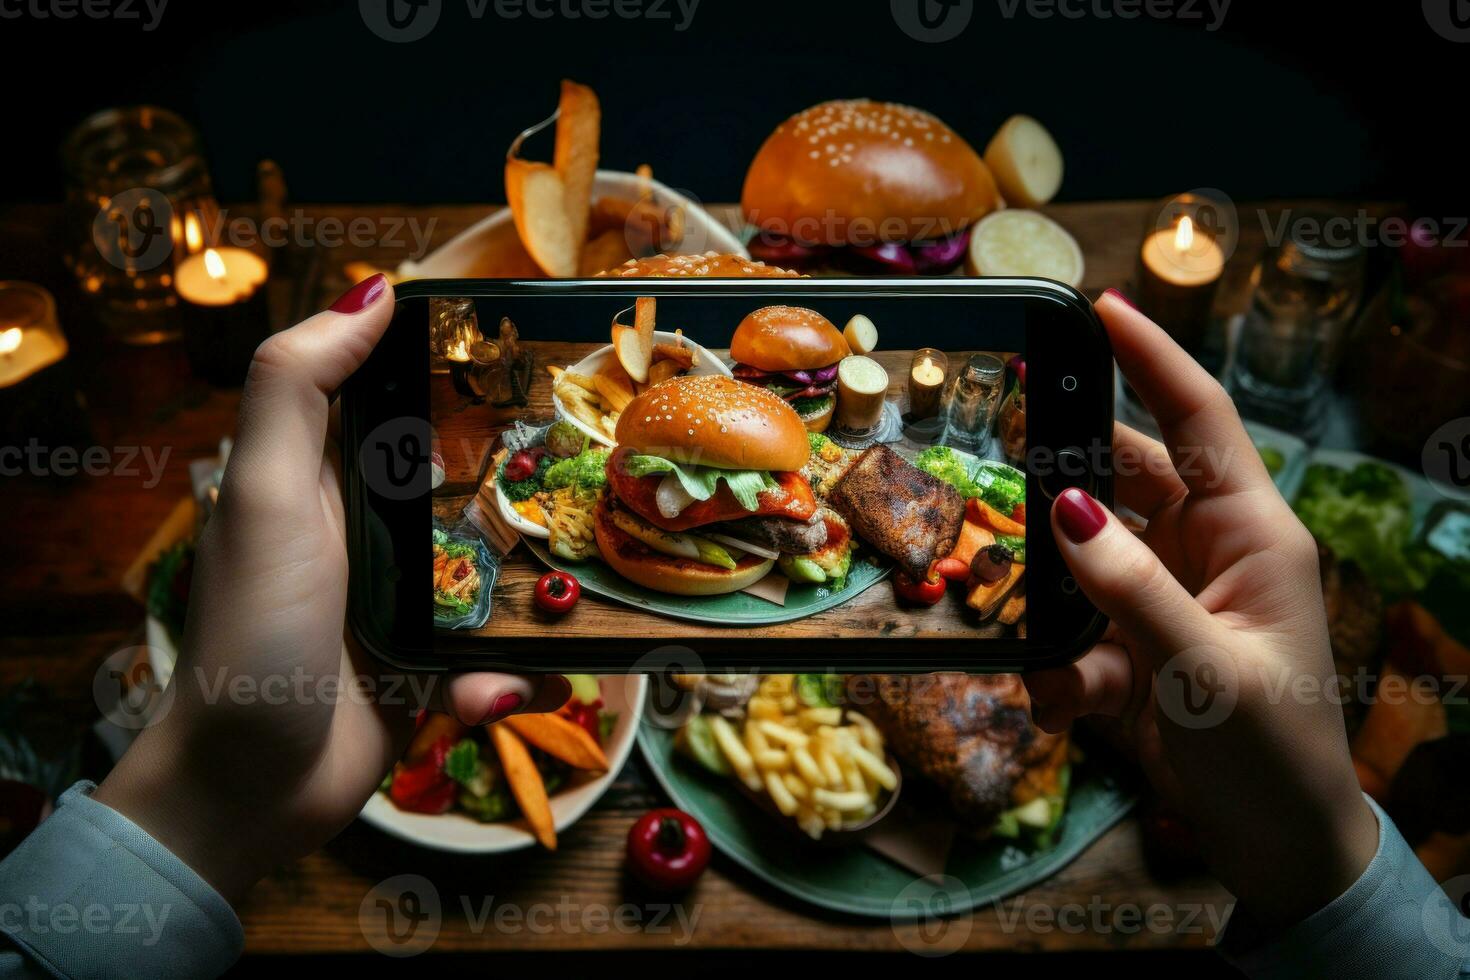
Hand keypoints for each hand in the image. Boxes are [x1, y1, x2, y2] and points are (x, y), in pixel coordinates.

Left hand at [94, 275, 568, 903]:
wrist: (249, 784)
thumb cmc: (254, 628)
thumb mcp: (267, 495)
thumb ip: (297, 388)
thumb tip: (375, 287)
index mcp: (335, 470)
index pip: (403, 387)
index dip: (465, 353)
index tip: (543, 329)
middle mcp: (380, 525)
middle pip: (477, 473)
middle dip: (541, 470)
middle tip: (610, 460)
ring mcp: (414, 599)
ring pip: (508, 566)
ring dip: (547, 585)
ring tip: (588, 589)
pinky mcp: (439, 666)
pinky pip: (504, 654)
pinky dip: (514, 672)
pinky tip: (508, 687)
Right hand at [1024, 290, 1377, 926]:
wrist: (1279, 848)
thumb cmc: (1270, 754)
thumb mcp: (1204, 669)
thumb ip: (1130, 587)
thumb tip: (1063, 505)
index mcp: (1251, 535)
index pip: (1197, 419)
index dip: (1152, 358)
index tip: (1101, 305)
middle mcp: (1209, 552)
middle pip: (1122, 480)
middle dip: (1066, 482)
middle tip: (1008, 462)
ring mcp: (1170, 598)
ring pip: (1086, 557)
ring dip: (1052, 591)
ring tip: (1029, 620)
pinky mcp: (1140, 647)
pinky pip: (1076, 630)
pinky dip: (1058, 664)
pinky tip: (1060, 704)